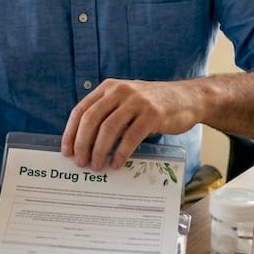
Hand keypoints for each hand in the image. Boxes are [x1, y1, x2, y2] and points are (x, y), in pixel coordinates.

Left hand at [61, 78, 199, 171]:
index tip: (67, 151)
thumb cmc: (152, 104)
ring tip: (97, 166)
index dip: (71, 132)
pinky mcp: (152, 114)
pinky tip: (117, 164)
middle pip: (91, 120)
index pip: (81, 110)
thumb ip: (107, 113)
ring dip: (99, 151)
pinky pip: (130, 137)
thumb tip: (83, 142)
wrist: (187, 98)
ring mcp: (137, 102)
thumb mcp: (126, 100)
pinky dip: (120, 153)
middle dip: (82, 144)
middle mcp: (120, 91)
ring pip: (108, 129)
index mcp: (108, 87)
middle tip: (80, 162)